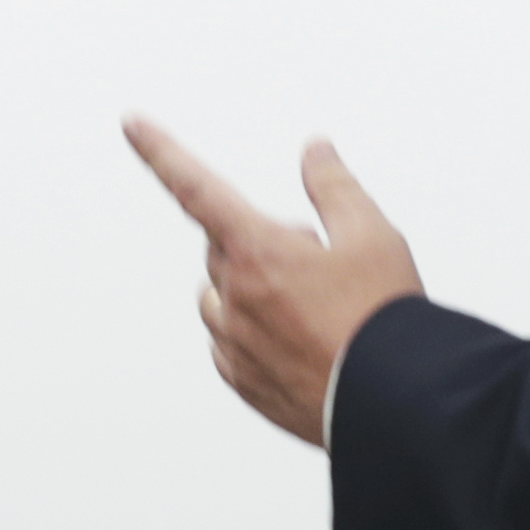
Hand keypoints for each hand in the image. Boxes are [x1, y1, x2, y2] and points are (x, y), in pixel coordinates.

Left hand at [124, 119, 425, 446]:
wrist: (398, 406)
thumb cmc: (384, 319)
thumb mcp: (373, 235)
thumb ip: (334, 187)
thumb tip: (314, 151)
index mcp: (257, 251)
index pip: (196, 186)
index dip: (162, 152)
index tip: (132, 124)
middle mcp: (234, 297)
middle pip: (224, 246)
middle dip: (262, 241)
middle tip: (319, 258)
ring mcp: (235, 345)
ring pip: (220, 297)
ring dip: (249, 287)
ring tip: (311, 303)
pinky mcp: (244, 383)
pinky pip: (227, 345)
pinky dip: (250, 332)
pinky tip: (299, 339)